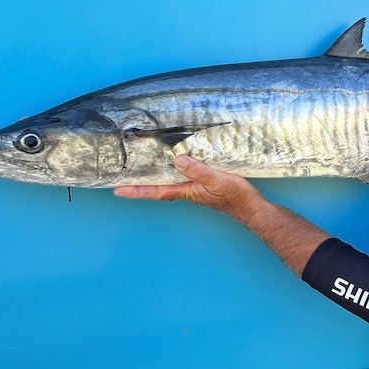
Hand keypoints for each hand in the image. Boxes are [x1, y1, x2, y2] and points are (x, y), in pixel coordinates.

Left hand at [115, 155, 330, 275]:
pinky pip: (182, 177)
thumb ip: (198, 170)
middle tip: (121, 177)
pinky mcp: (203, 185)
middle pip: (158, 186)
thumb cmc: (236, 197)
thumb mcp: (217, 180)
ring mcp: (194, 189)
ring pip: (168, 181)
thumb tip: (178, 159)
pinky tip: (175, 163)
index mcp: (186, 191)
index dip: (136, 190)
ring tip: (140, 168)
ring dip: (154, 176)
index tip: (116, 189)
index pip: (156, 190)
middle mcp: (186, 190)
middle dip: (140, 183)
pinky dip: (173, 171)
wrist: (252, 208)